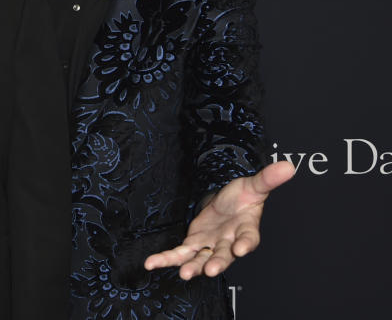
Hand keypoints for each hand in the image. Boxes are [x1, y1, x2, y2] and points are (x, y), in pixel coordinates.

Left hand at [143, 160, 294, 279]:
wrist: (226, 201)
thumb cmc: (242, 197)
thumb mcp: (253, 185)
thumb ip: (267, 178)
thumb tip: (287, 167)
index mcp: (246, 229)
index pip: (249, 238)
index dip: (246, 244)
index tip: (242, 249)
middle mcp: (229, 242)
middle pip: (224, 255)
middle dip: (218, 262)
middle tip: (211, 270)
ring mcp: (211, 245)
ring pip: (201, 258)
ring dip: (192, 266)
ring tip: (184, 273)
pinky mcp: (194, 244)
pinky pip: (179, 253)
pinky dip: (166, 258)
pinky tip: (152, 263)